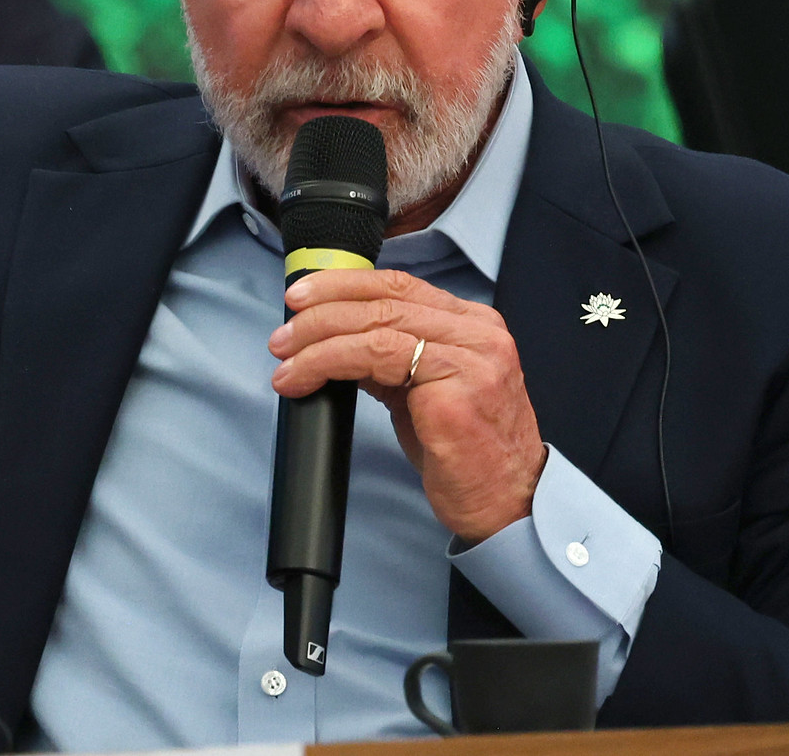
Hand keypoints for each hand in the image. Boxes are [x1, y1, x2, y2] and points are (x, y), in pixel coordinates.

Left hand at [269, 268, 545, 541]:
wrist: (505, 505)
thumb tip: (332, 338)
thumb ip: (387, 359)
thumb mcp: (421, 391)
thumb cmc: (463, 453)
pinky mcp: (456, 388)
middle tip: (283, 334)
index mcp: (474, 325)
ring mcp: (472, 358)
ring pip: (376, 326)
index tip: (302, 296)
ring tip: (285, 361)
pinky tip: (306, 378)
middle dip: (321, 311)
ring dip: (317, 341)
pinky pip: (377, 358)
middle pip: (385, 300)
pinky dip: (331, 362)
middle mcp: (479, 334)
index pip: (400, 285)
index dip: (344, 284)